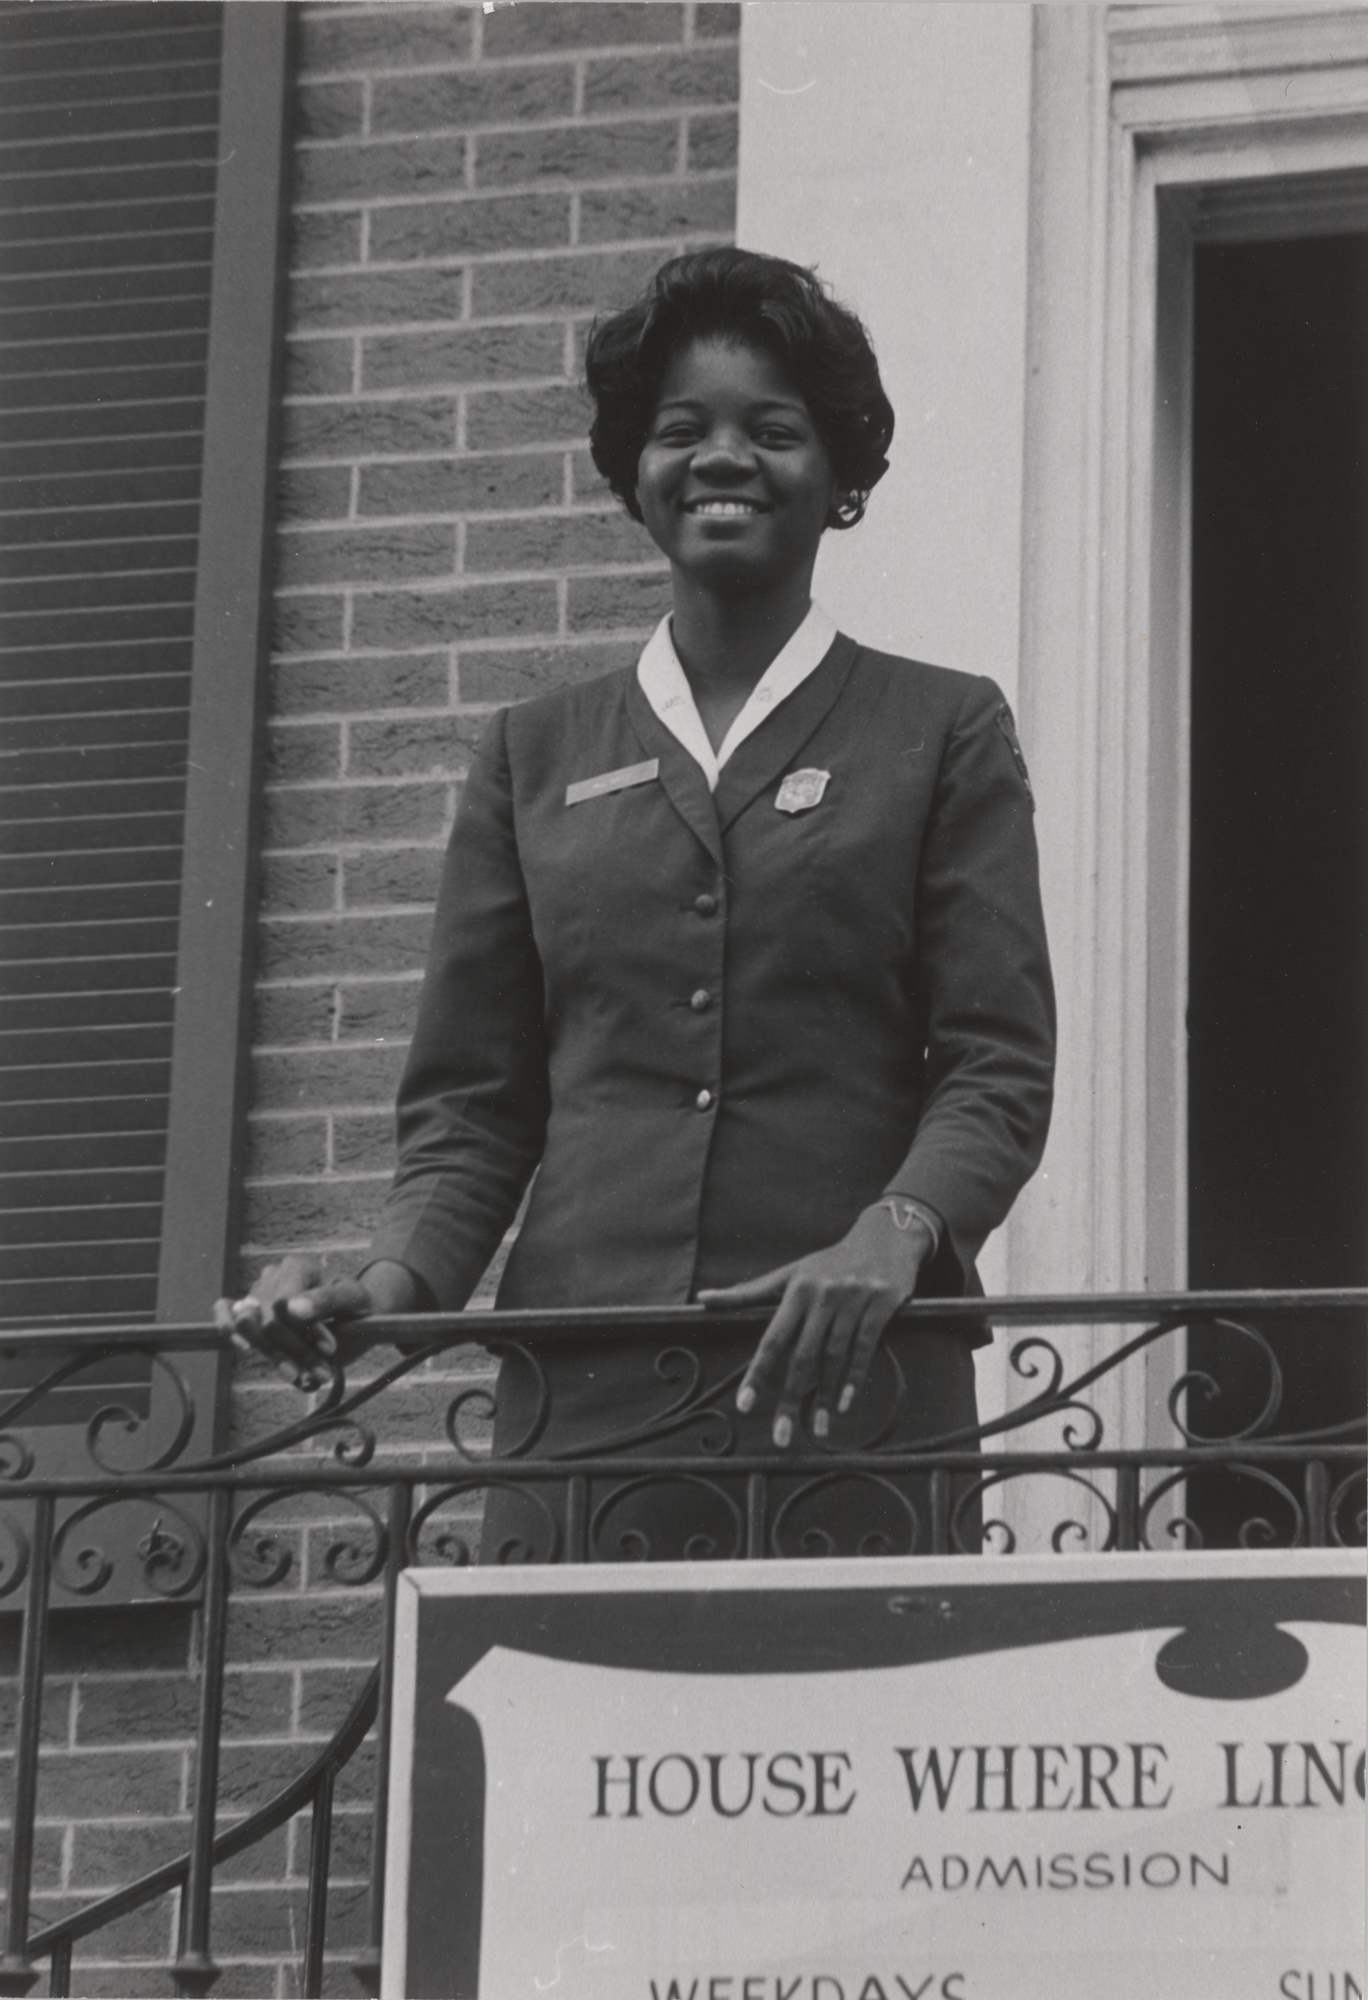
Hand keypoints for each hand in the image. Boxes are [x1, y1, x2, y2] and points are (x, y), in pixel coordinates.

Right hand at [213, 1256, 412, 1390]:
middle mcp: (273, 1276)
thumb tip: (289, 1309)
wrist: (354, 1312)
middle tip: (323, 1374)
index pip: (283, 1306)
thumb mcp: (353, 1298)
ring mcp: (257, 1292)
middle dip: (295, 1352)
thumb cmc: (355, 1302)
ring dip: (276, 1358)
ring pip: (249, 1328)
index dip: (302, 1333)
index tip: (329, 1350)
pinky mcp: (247, 1308)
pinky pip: (223, 1312)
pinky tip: (247, 1348)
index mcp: (298, 1267)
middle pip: (267, 1322)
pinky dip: (229, 1330)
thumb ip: (326, 1299)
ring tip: (305, 1378)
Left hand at [697, 1201, 934, 1447]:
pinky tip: (844, 1403)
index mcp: (797, 1289)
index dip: (757, 1374)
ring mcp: (854, 1300)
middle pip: (802, 1356)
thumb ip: (748, 1292)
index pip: (772, 1338)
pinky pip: (864, 1348)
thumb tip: (702, 1299)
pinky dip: (853, 1378)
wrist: (886, 1235)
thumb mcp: (791, 1272)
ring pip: (834, 1357)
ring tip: (816, 1430)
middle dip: (789, 1398)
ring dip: (823, 1397)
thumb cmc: (830, 1261)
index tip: (744, 1406)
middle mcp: (823, 1295)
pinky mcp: (882, 1305)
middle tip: (780, 1436)